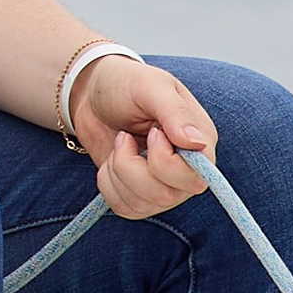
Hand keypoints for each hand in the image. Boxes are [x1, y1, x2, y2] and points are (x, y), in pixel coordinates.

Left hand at [72, 55, 214, 219]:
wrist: (92, 93)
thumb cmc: (126, 84)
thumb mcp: (150, 86)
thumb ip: (174, 112)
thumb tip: (196, 143)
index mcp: (201, 142)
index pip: (197, 177)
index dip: (165, 162)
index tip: (152, 132)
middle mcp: (187, 169)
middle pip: (166, 196)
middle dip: (132, 167)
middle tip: (125, 136)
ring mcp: (164, 185)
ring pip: (142, 205)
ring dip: (118, 171)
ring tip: (120, 142)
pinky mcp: (139, 195)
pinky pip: (125, 208)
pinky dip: (108, 184)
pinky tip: (112, 159)